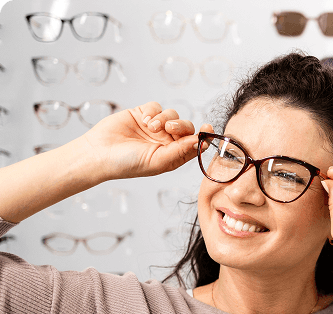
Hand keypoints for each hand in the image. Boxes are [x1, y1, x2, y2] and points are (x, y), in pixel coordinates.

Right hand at [79, 101, 213, 180]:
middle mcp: (166, 142)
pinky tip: (143, 120)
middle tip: (169, 129)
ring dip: (164, 118)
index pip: (195, 144)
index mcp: (173, 156)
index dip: (204, 136)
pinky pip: (157, 106)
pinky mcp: (143, 114)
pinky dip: (153, 111)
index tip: (208, 128)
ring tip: (150, 127)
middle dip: (181, 125)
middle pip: (186, 127)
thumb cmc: (128, 164)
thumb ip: (180, 151)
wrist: (99, 153)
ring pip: (173, 115)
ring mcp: (155, 127)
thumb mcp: (158, 161)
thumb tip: (201, 142)